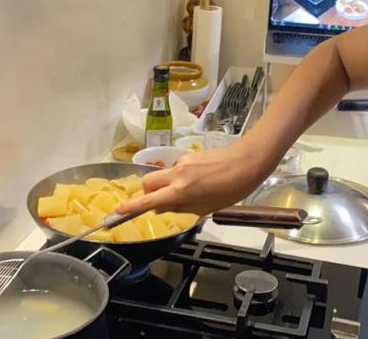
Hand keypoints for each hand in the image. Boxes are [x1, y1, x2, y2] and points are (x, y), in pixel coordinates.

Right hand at [115, 139, 277, 216]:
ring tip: (186, 194)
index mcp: (181, 191)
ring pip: (161, 175)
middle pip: (146, 182)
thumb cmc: (232, 188)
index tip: (118, 211)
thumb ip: (183, 208)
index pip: (148, 201)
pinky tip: (198, 182)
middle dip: (146, 194)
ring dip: (164, 186)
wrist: (249, 160)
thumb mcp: (208, 207)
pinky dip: (178, 178)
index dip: (131, 207)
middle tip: (158, 202)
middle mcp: (177, 175)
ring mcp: (182, 163)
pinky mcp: (190, 156)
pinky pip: (175, 169)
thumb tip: (164, 208)